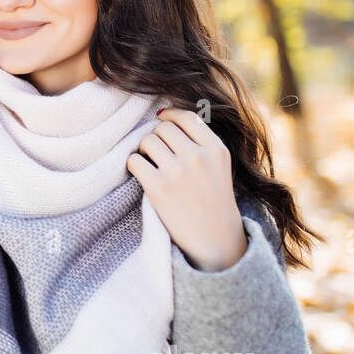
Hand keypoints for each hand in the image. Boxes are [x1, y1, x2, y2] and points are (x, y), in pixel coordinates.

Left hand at [125, 106, 247, 271]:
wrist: (215, 239)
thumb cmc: (212, 199)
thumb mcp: (219, 165)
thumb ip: (201, 141)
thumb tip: (163, 114)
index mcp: (216, 149)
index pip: (186, 117)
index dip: (169, 116)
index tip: (161, 120)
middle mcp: (198, 157)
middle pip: (163, 128)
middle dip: (156, 136)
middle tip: (157, 152)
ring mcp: (178, 173)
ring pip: (147, 141)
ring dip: (144, 150)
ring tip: (150, 162)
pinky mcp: (158, 188)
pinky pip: (134, 160)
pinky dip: (134, 165)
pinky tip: (142, 174)